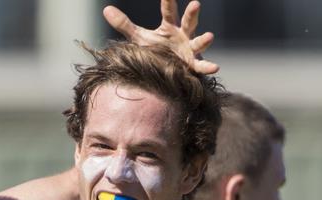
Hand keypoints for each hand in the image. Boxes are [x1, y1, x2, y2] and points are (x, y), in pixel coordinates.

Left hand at [103, 0, 218, 73]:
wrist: (166, 71)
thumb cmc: (156, 50)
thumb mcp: (139, 37)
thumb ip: (124, 24)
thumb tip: (105, 9)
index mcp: (169, 27)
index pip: (168, 11)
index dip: (168, 1)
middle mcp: (182, 35)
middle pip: (189, 22)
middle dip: (192, 14)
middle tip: (195, 4)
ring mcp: (189, 49)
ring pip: (198, 42)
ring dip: (204, 40)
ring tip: (209, 36)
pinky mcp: (193, 64)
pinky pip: (202, 66)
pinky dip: (208, 66)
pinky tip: (215, 67)